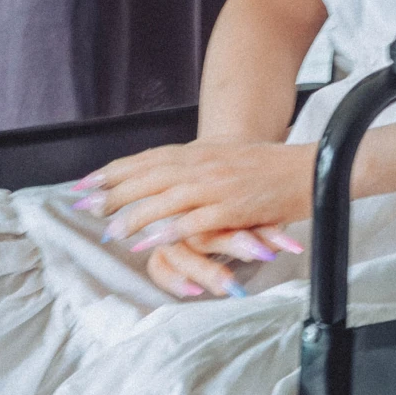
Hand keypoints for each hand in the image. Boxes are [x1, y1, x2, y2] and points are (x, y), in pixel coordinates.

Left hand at [74, 139, 312, 299]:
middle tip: (83, 205)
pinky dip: (169, 232)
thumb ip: (196, 166)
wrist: (313, 166)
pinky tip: (149, 242)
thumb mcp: (226, 158)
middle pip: (148, 177)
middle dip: (112, 192)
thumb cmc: (270, 166)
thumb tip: (166, 176)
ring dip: (134, 215)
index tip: (85, 182)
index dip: (113, 171)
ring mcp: (216, 186)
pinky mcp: (232, 208)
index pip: (146, 159)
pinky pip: (193, 222)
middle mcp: (202, 165)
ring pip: (165, 199)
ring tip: (110, 230)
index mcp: (199, 152)